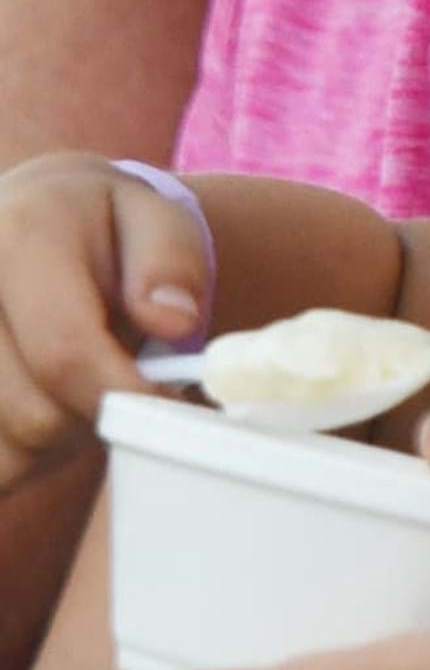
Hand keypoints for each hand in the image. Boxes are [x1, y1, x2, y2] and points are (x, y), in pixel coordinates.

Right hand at [0, 154, 209, 491]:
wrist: (34, 217)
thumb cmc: (104, 226)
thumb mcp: (156, 218)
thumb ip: (172, 262)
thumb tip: (172, 320)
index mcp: (16, 237)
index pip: (65, 351)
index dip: (125, 395)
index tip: (166, 405)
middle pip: (33, 414)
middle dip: (94, 414)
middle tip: (120, 378)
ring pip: (7, 449)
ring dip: (55, 440)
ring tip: (77, 381)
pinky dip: (21, 452)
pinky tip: (39, 399)